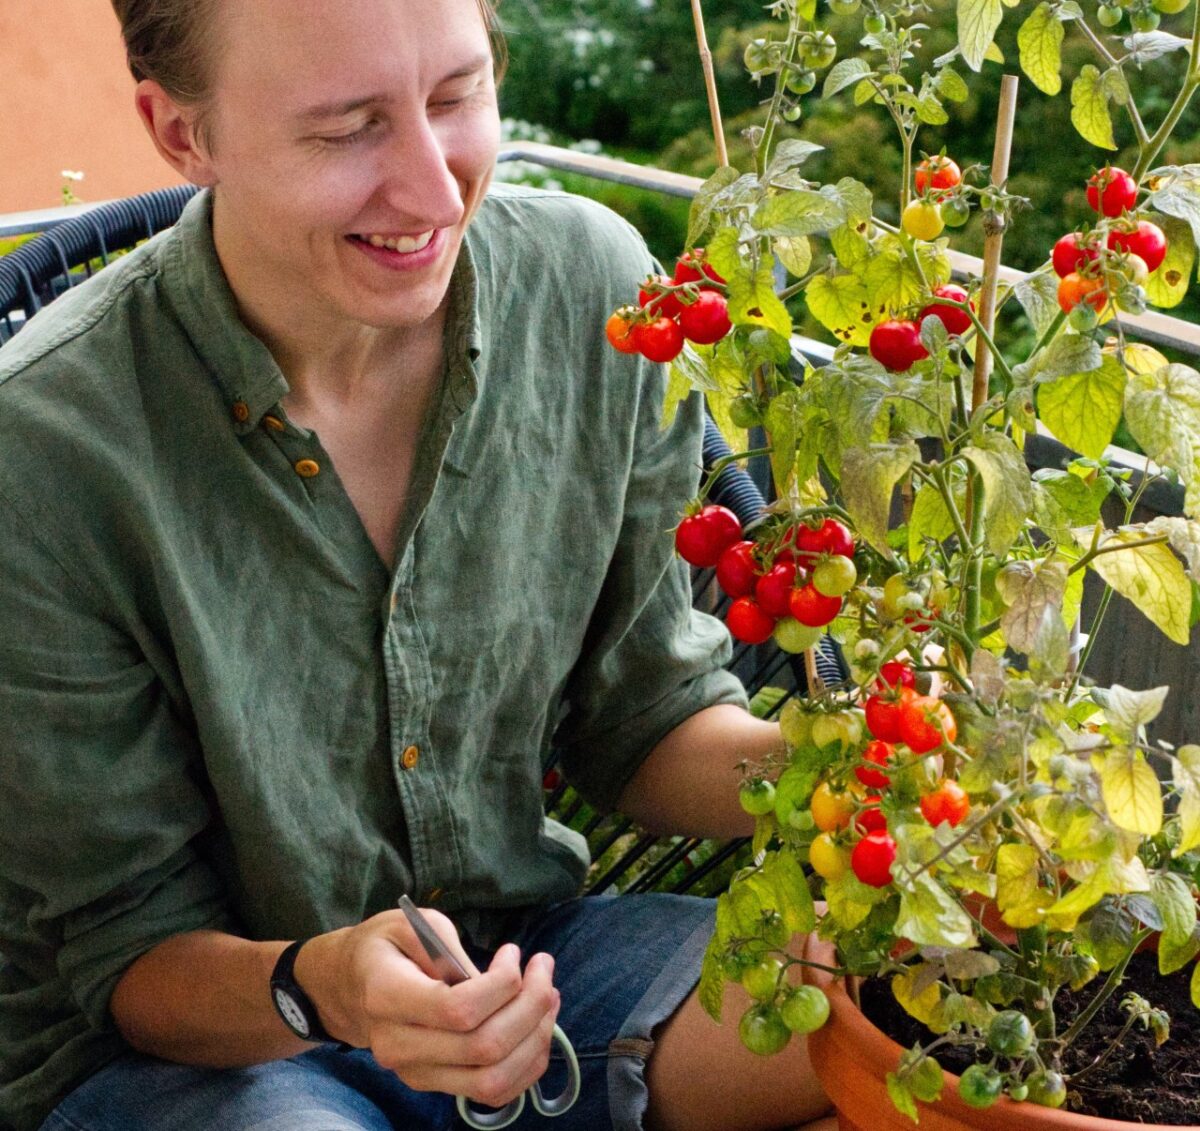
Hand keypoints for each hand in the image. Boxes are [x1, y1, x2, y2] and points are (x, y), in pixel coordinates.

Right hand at [297, 908, 560, 1108]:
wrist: (348, 987)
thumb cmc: (383, 947)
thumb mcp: (409, 923)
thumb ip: (448, 946)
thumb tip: (492, 978)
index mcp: (386, 997)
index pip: (458, 1010)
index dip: (502, 984)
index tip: (513, 953)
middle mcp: (398, 1046)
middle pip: (484, 1047)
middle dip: (531, 1005)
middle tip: (543, 967)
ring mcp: (415, 1073)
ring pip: (493, 1080)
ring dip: (535, 1038)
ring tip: (548, 996)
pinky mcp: (433, 1084)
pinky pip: (492, 1092)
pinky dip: (527, 1064)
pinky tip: (536, 1027)